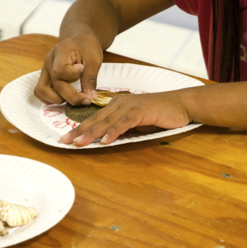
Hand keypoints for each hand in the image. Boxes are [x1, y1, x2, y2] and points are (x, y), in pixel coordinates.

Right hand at [34, 34, 102, 104]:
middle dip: (72, 96)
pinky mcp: (45, 77)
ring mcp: (45, 70)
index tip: (82, 69)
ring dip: (57, 99)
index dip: (73, 75)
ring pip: (41, 91)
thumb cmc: (87, 47)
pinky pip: (40, 92)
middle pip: (55, 85)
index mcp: (61, 52)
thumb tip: (91, 98)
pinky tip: (64, 97)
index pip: (60, 70)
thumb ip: (91, 79)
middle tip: (86, 99)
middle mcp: (49, 62)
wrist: (80, 42)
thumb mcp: (94, 60)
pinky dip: (50, 99)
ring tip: (72, 97)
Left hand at [60, 91, 191, 146]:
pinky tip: (105, 141)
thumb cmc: (161, 114)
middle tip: (64, 142)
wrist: (182, 104)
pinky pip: (124, 123)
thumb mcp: (138, 123)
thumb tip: (109, 139)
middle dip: (79, 131)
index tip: (67, 138)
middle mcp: (120, 103)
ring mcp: (130, 106)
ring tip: (79, 143)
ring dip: (92, 133)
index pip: (96, 118)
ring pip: (107, 121)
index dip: (80, 128)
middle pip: (96, 119)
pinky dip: (113, 132)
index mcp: (118, 105)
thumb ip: (124, 129)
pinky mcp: (141, 111)